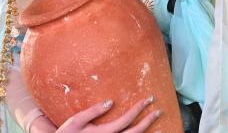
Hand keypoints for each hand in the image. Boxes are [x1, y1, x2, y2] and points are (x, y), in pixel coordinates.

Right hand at [35, 97, 161, 132]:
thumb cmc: (67, 132)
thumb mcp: (76, 120)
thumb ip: (93, 111)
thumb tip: (110, 102)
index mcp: (104, 132)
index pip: (126, 119)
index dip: (138, 109)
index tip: (148, 99)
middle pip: (135, 132)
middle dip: (148, 121)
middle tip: (159, 111)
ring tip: (159, 128)